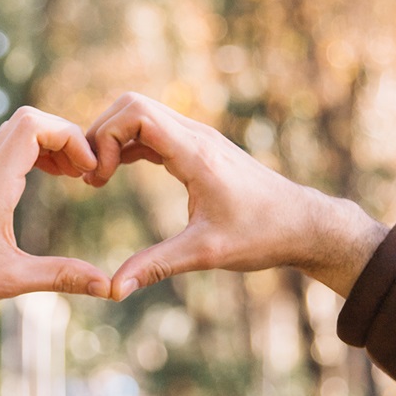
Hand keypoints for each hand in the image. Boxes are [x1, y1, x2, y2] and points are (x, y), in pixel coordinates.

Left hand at [0, 107, 111, 315]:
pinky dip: (37, 152)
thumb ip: (61, 276)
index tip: (88, 168)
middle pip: (27, 119)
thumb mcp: (10, 281)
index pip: (31, 127)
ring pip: (18, 131)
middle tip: (85, 170)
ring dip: (51, 142)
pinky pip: (10, 149)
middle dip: (65, 135)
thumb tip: (108, 287)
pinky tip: (53, 177)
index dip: (68, 136)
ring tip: (75, 173)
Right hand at [85, 93, 388, 298]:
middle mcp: (197, 136)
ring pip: (142, 114)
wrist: (304, 224)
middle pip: (132, 105)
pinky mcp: (199, 148)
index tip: (99, 179)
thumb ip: (156, 266)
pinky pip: (154, 131)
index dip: (106, 138)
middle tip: (92, 177)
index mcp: (196, 153)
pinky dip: (129, 145)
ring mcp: (199, 138)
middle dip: (102, 133)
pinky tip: (116, 173)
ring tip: (98, 178)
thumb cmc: (262, 235)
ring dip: (114, 138)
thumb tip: (112, 290)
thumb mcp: (206, 253)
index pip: (137, 114)